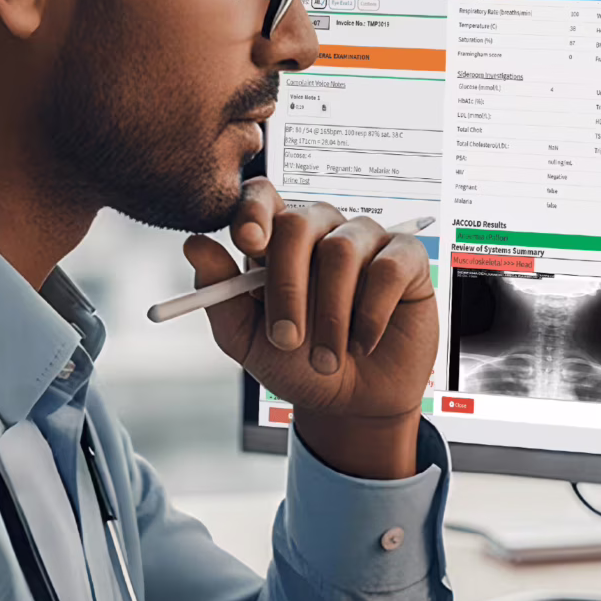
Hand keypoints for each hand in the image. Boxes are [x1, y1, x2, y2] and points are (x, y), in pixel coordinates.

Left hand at [182, 178, 436, 478]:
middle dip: (288, 286)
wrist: (351, 403)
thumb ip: (221, 296)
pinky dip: (371, 313)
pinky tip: (364, 343)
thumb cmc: (298, 365)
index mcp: (278, 240)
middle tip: (286, 339)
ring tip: (327, 359)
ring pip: (342, 250)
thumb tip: (194, 244)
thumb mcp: (248, 341)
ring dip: (331, 315)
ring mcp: (366, 240)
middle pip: (300, 222)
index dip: (254, 210)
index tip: (250, 244)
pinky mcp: (406, 259)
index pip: (263, 197)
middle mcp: (321, 230)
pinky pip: (388, 268)